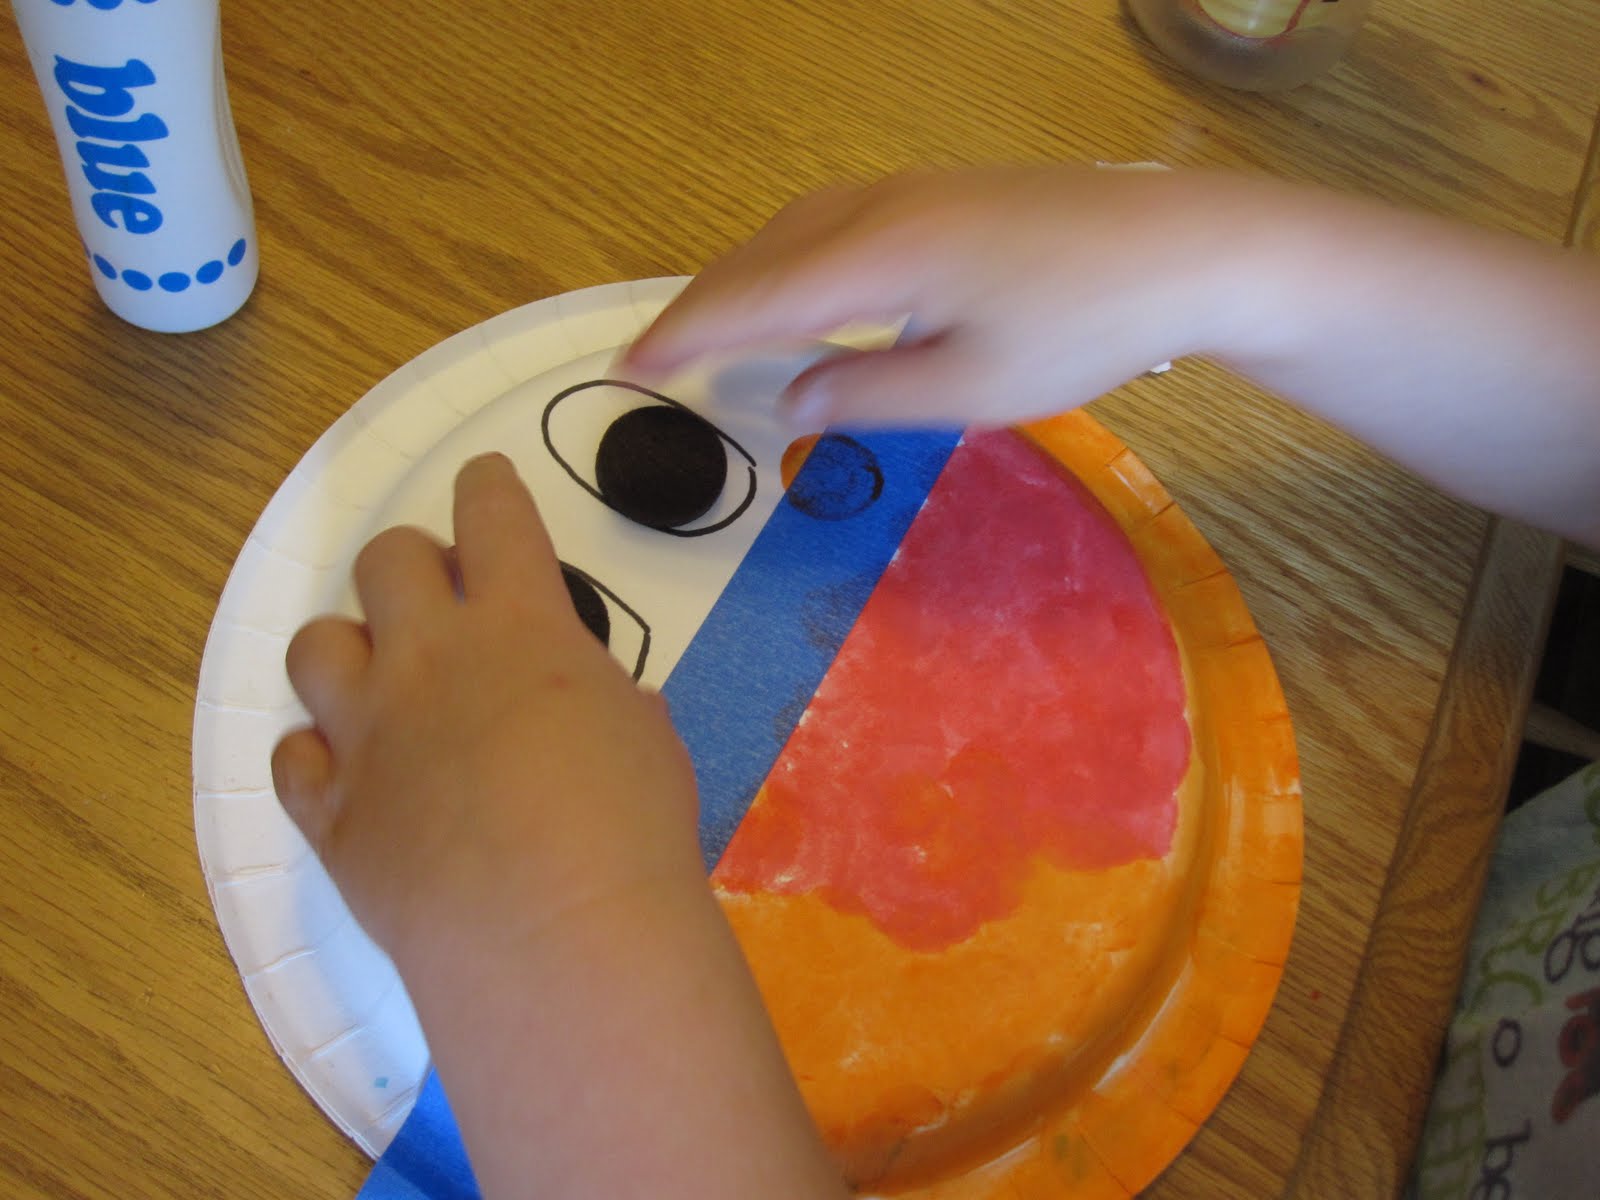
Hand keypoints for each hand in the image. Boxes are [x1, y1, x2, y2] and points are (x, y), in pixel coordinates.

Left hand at [270, 454, 845, 1199]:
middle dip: (412, 565)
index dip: (487, 487)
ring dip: (349, 653)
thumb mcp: (644, 735)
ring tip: (383, 687)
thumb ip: (597, 696)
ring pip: (315, 645)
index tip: (485, 483)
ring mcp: (368, 733)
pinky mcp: (332, 811)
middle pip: (385, 559)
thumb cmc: (631, 827)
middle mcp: (428, 659)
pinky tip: (352, 774)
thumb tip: (583, 707)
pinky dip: (320, 757)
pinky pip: (293, 758)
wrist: (556, 935)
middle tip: (442, 605)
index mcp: (519, 626)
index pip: (492, 514)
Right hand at [625, 165, 1254, 428]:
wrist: (1187, 246)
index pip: (753, 300)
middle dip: (699, 307)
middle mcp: (881, 208)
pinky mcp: (942, 193)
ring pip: (794, 230)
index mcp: (880, 255)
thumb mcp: (975, 388)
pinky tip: (798, 288)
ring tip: (710, 330)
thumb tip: (789, 402)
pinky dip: (787, 259)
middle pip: (761, 255)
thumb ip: (869, 395)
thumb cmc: (1084, 327)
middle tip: (651, 359)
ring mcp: (913, 190)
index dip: (683, 336)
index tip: (626, 369)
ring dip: (742, 278)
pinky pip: (831, 221)